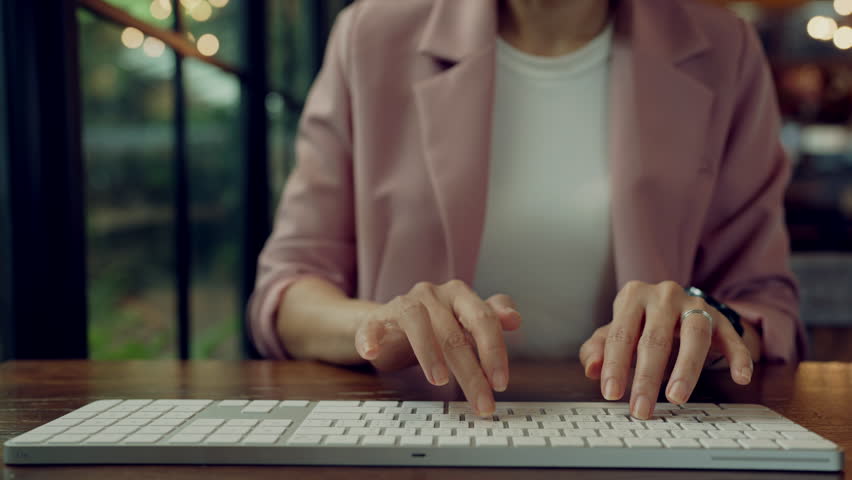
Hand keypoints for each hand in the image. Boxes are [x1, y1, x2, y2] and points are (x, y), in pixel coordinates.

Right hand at [353, 280, 521, 415]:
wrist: (387, 325)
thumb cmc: (434, 327)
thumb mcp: (465, 323)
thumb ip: (491, 319)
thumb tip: (514, 319)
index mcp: (459, 294)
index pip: (483, 319)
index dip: (494, 351)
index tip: (500, 383)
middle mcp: (432, 294)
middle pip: (454, 331)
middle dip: (471, 372)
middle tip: (481, 402)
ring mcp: (403, 303)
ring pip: (417, 322)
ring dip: (429, 353)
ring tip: (439, 381)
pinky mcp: (376, 318)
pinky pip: (372, 326)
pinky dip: (371, 339)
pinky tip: (372, 353)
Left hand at [578, 281, 753, 418]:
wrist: (676, 305)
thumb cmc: (639, 323)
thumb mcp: (616, 332)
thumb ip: (598, 349)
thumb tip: (592, 369)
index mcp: (633, 296)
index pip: (621, 334)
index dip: (615, 366)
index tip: (612, 394)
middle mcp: (664, 295)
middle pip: (655, 338)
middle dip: (647, 377)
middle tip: (641, 408)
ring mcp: (695, 304)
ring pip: (694, 335)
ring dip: (686, 369)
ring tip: (676, 397)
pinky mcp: (721, 318)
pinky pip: (732, 337)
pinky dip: (739, 357)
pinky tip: (740, 378)